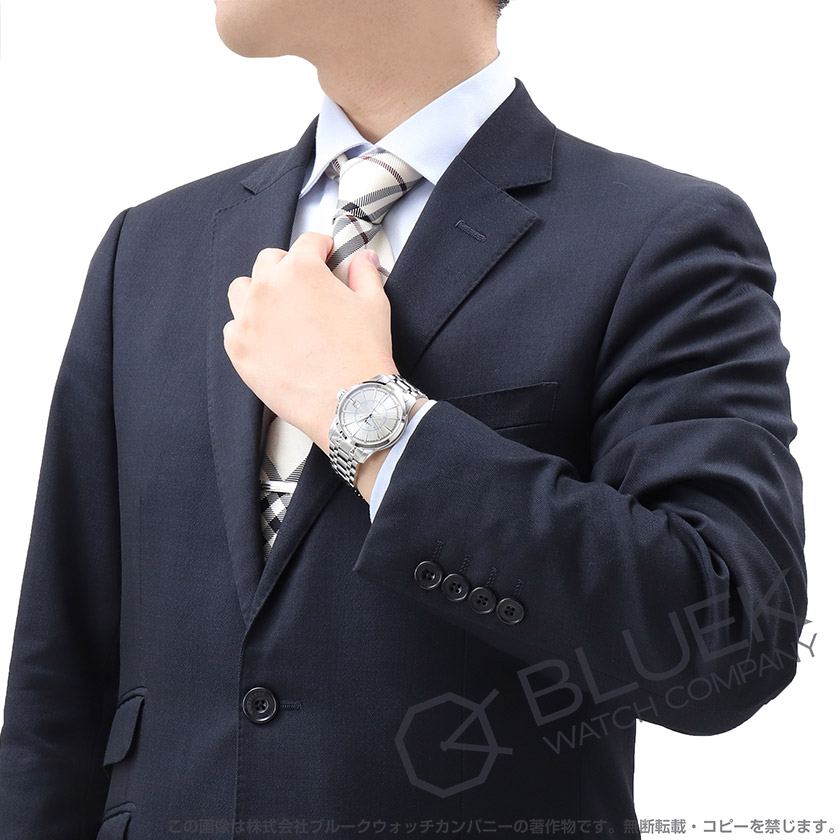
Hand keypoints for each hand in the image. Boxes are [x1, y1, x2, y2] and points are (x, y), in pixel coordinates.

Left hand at [223, 232, 398, 453]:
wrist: (350, 403)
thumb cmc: (363, 355)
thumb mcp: (374, 304)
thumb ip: (364, 273)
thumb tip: (362, 259)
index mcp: (301, 271)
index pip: (307, 242)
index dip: (322, 247)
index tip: (325, 254)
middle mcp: (268, 289)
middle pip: (270, 261)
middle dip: (290, 267)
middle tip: (307, 286)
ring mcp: (248, 320)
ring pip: (242, 290)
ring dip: (260, 292)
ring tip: (280, 309)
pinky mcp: (239, 350)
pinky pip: (234, 328)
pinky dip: (248, 328)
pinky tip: (269, 338)